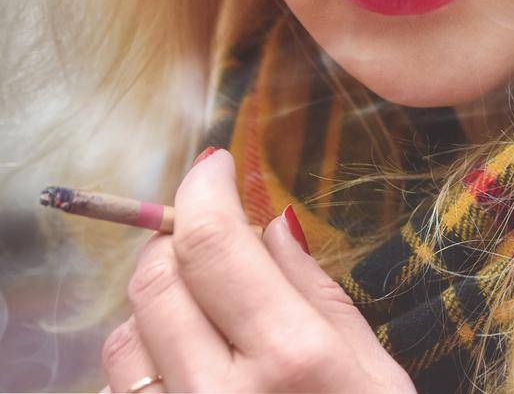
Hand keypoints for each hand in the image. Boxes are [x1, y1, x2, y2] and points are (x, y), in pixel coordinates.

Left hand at [98, 149, 416, 392]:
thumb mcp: (371, 370)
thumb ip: (316, 292)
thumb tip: (273, 221)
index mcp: (291, 357)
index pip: (213, 242)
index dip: (204, 188)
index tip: (215, 164)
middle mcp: (223, 392)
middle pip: (157, 278)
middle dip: (178, 238)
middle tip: (212, 230)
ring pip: (124, 335)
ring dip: (156, 304)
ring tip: (206, 310)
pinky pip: (120, 391)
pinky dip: (145, 363)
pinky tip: (191, 368)